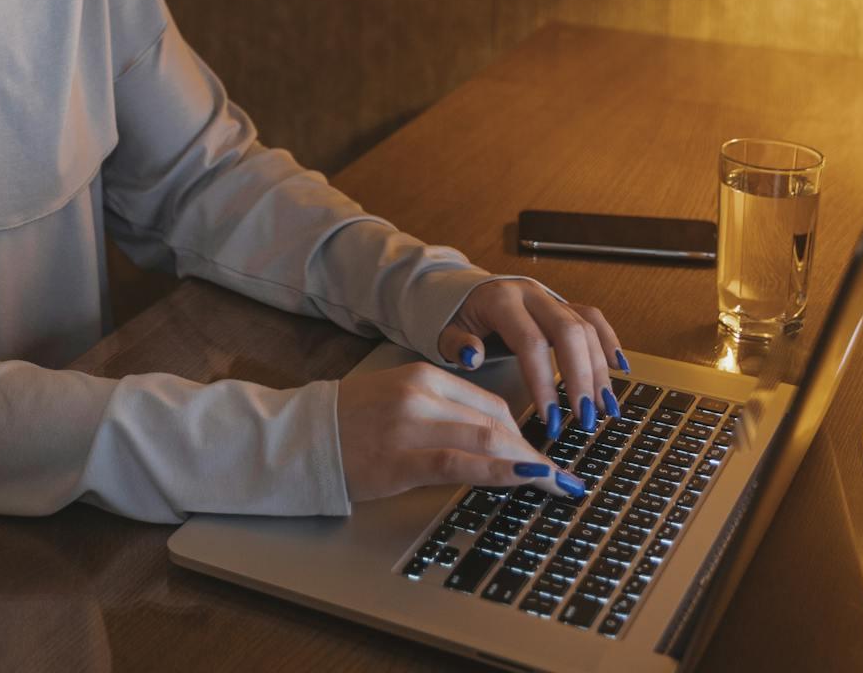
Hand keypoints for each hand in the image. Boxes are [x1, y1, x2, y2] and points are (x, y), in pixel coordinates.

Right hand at [335, 360, 582, 502]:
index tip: (546, 458)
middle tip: (563, 480)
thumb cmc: (348, 426)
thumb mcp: (398, 404)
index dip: (524, 434)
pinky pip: (461, 463)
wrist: (298, 438)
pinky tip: (527, 479)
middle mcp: (420, 393)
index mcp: (422, 376)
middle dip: (535, 453)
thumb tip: (494, 443)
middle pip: (495, 421)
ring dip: (531, 465)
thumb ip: (442, 414)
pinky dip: (501, 471)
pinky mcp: (400, 457)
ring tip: (557, 487)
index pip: (490, 403)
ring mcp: (410, 424)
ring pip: (487, 439)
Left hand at [436, 278, 626, 438]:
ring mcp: (550, 298)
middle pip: (568, 332)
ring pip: (585, 328)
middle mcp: (531, 295)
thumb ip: (455, 345)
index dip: (544, 382)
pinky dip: (608, 341)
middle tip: (587, 417)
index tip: (552, 419)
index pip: (530, 342)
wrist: (464, 290)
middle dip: (581, 377)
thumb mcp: (444, 331)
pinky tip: (620, 368)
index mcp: (501, 301)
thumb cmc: (456, 317)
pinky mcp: (563, 304)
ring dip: (599, 369)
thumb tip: (472, 357)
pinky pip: (593, 318)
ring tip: (605, 408)